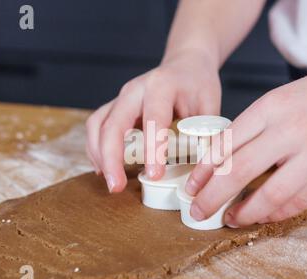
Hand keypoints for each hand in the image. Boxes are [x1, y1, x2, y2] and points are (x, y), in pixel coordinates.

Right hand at [86, 51, 220, 191]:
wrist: (185, 64)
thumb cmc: (197, 84)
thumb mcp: (210, 103)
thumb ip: (206, 133)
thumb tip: (203, 168)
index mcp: (162, 86)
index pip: (154, 119)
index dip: (152, 149)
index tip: (154, 174)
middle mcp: (135, 90)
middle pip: (113, 123)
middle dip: (111, 157)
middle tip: (116, 187)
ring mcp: (121, 97)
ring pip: (97, 125)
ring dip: (99, 156)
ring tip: (111, 182)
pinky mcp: (115, 107)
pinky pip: (96, 127)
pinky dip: (96, 150)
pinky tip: (104, 169)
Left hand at [185, 55, 306, 226]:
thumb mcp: (282, 98)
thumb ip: (254, 127)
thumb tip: (222, 158)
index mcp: (271, 107)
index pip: (226, 143)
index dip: (203, 170)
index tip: (192, 186)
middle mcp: (290, 130)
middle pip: (239, 171)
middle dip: (212, 197)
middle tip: (197, 210)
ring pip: (269, 194)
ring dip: (244, 212)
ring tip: (229, 218)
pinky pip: (298, 202)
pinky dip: (275, 213)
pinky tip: (262, 216)